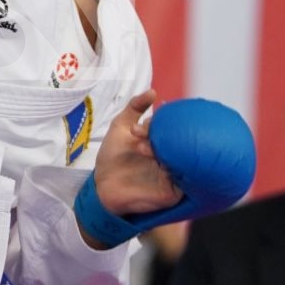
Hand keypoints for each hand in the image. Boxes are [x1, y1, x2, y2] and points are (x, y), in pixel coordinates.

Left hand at [92, 90, 182, 217]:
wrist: (101, 185)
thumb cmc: (112, 156)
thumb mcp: (121, 127)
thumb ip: (135, 107)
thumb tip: (153, 91)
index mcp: (163, 142)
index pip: (173, 128)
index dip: (162, 122)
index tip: (150, 119)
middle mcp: (172, 157)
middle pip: (179, 144)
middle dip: (163, 137)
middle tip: (141, 134)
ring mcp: (174, 175)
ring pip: (181, 161)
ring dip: (165, 153)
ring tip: (143, 148)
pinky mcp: (173, 192)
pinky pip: (182, 181)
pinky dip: (173, 171)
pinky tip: (161, 164)